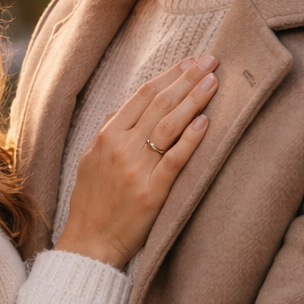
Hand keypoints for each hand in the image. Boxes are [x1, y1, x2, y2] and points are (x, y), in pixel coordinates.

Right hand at [56, 54, 218, 267]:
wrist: (89, 242)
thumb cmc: (91, 202)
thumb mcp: (90, 159)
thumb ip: (109, 132)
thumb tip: (128, 108)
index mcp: (106, 136)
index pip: (142, 96)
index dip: (169, 76)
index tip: (190, 62)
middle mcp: (120, 148)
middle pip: (159, 104)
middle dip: (187, 79)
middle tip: (211, 61)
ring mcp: (136, 169)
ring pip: (168, 125)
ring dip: (193, 100)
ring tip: (214, 82)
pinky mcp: (151, 193)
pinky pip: (174, 160)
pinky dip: (190, 140)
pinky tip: (206, 123)